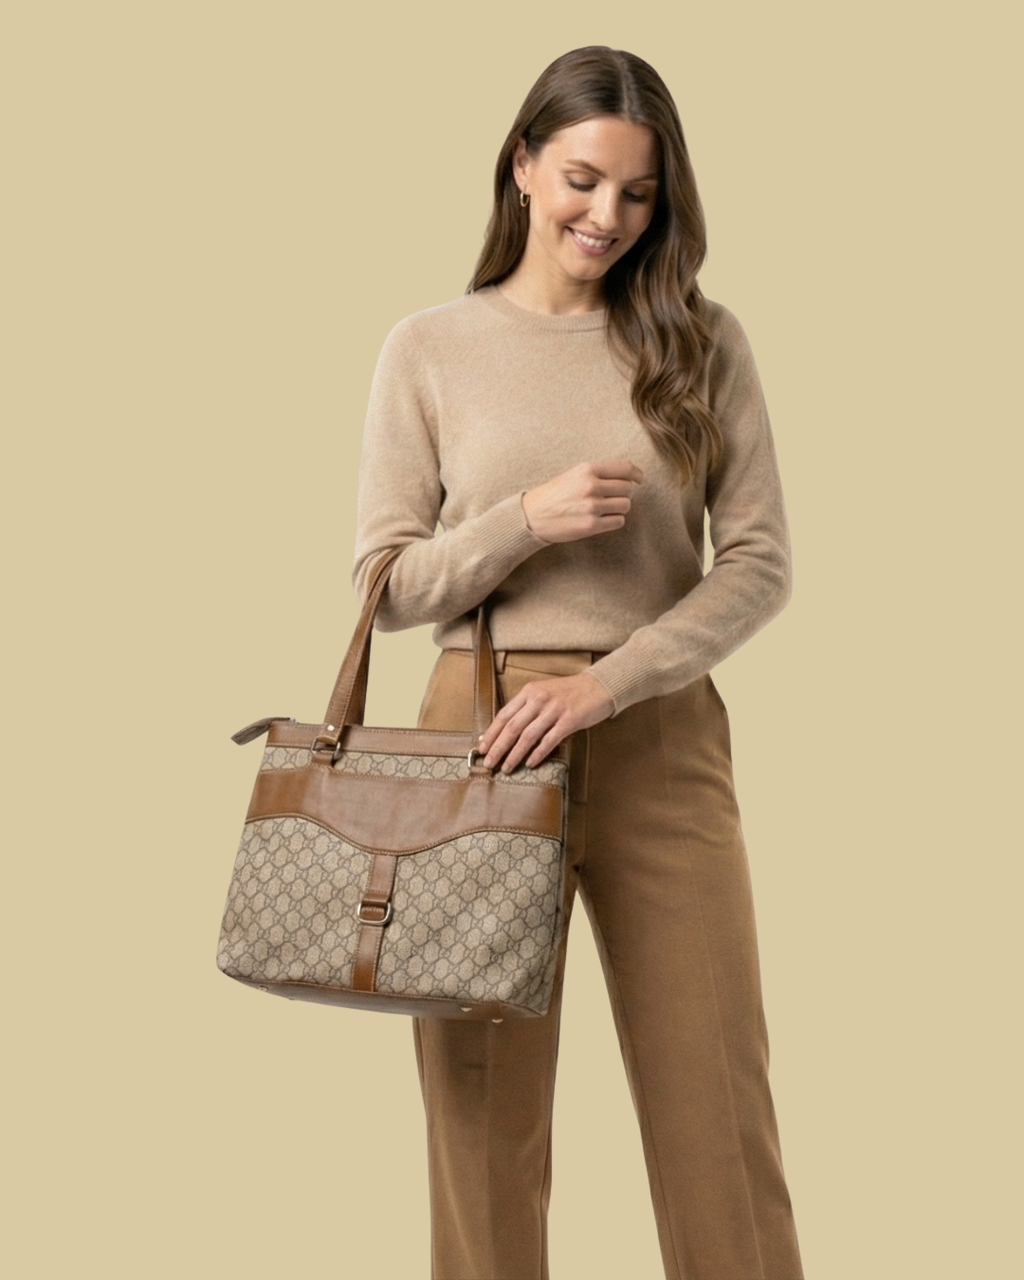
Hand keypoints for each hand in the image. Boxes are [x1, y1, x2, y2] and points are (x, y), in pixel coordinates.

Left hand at [477, 670, 615, 772]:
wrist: (599, 686)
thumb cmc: (569, 692)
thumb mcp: (544, 693)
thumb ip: (526, 708)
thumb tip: (505, 730)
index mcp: (530, 692)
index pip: (504, 715)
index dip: (491, 733)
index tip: (482, 748)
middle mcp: (539, 699)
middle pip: (512, 727)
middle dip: (498, 748)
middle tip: (489, 764)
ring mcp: (554, 710)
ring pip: (528, 736)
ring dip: (515, 755)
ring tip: (507, 768)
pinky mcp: (569, 720)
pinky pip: (549, 740)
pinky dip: (537, 754)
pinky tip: (530, 763)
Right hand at [522, 459, 643, 543]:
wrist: (532, 516)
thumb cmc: (553, 494)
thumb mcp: (573, 475)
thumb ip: (598, 474)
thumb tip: (628, 477)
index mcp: (587, 469)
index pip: (625, 468)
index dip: (636, 474)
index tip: (639, 479)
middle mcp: (591, 486)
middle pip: (627, 488)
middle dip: (624, 493)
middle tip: (612, 497)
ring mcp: (592, 506)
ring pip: (625, 505)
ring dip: (619, 508)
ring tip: (604, 509)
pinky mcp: (591, 525)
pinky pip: (618, 521)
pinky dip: (613, 521)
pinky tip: (601, 519)